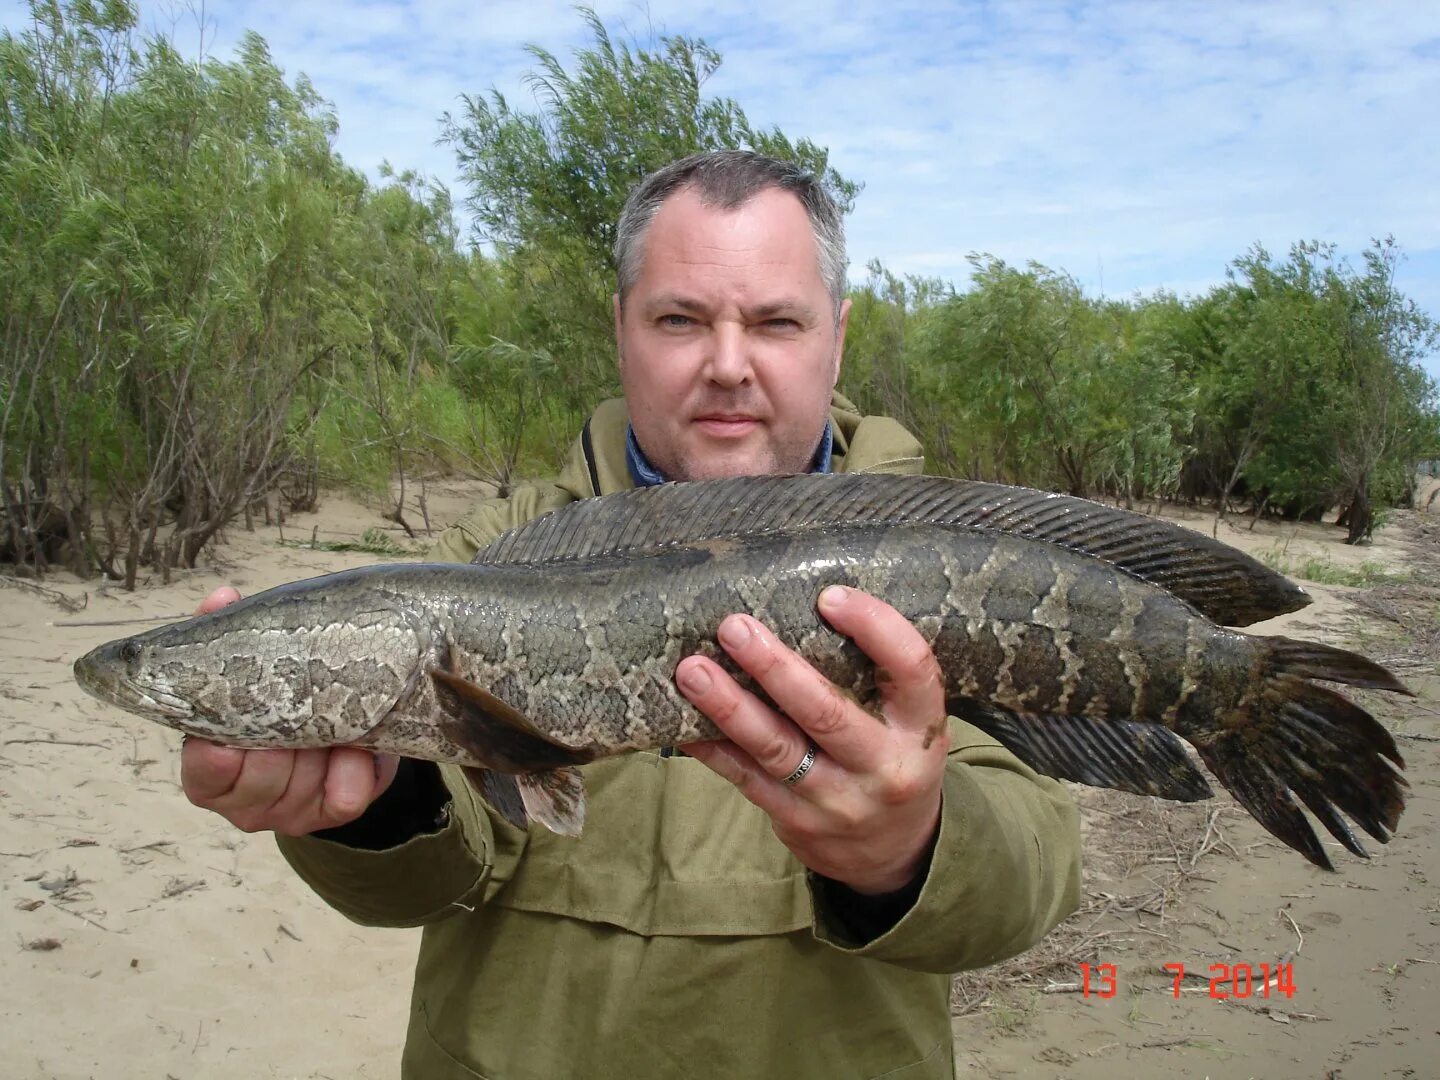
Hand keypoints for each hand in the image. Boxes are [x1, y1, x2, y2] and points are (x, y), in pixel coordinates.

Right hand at [179, 586, 399, 835]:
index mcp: (212, 765)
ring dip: (322, 746)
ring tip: (332, 713)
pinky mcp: (333, 810)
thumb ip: (232, 635)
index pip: (203, 776)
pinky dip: (355, 769)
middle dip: (282, 741)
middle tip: (300, 702)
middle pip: (259, 780)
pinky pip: (345, 797)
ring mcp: (290, 811)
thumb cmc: (284, 691)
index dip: (213, 759)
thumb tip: (222, 598)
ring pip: (303, 786)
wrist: (341, 722)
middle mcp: (246, 800)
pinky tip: (356, 745)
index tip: (228, 739)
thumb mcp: (257, 667)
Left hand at [677, 585, 947, 895]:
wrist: (896, 852)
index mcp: (921, 728)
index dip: (874, 627)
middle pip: (827, 712)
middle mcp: (884, 766)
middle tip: (734, 627)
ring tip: (692, 670)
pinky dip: (712, 747)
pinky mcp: (797, 821)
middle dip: (774, 667)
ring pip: (776, 748)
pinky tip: (681, 719)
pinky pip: (746, 779)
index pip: (910, 668)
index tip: (829, 596)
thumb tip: (799, 604)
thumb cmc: (893, 758)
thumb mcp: (908, 721)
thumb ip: (872, 675)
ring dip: (729, 705)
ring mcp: (838, 799)